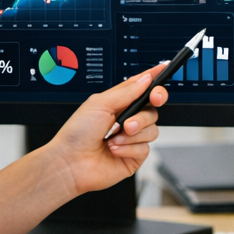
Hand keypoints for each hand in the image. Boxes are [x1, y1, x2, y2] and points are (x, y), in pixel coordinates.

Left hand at [45, 68, 168, 197]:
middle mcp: (127, 120)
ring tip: (114, 138)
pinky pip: (145, 148)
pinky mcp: (134, 156)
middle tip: (133, 119)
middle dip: (144, 114)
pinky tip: (114, 149)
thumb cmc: (76, 134)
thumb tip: (146, 79)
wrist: (70, 163)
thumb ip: (127, 91)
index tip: (164, 70)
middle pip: (153, 109)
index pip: (141, 87)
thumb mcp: (100, 104)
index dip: (154, 79)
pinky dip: (129, 148)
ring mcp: (131, 138)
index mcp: (118, 104)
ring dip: (133, 134)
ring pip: (152, 129)